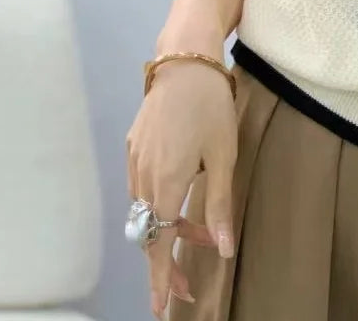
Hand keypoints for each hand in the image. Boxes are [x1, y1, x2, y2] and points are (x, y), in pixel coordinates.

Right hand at [126, 58, 238, 317]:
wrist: (185, 62)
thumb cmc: (210, 107)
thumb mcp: (224, 157)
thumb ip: (219, 206)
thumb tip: (221, 250)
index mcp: (166, 184)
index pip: (158, 244)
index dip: (161, 278)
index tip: (163, 307)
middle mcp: (142, 177)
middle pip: (148, 232)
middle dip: (165, 261)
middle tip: (188, 284)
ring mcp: (134, 160)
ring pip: (145, 209)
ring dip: (166, 227)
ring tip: (197, 231)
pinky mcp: (134, 145)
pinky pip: (141, 186)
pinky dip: (158, 201)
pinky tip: (179, 194)